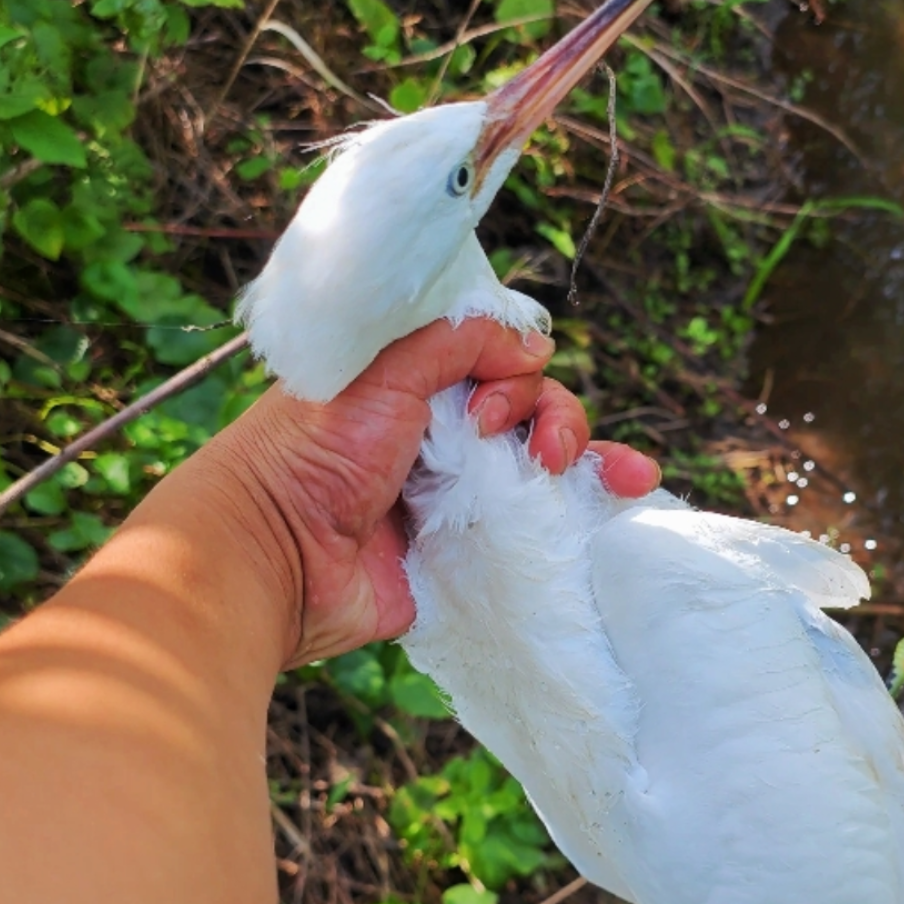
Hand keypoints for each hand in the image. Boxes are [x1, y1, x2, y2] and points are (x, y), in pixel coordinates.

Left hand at [190, 317, 660, 664]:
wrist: (275, 559)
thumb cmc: (311, 455)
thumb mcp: (383, 371)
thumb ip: (458, 342)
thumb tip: (536, 344)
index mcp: (416, 389)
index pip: (500, 366)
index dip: (519, 375)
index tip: (494, 403)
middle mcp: (441, 442)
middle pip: (533, 418)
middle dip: (561, 422)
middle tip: (546, 452)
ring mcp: (456, 504)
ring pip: (543, 475)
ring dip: (594, 465)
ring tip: (627, 476)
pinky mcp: (464, 561)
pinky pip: (532, 539)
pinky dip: (579, 523)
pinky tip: (624, 508)